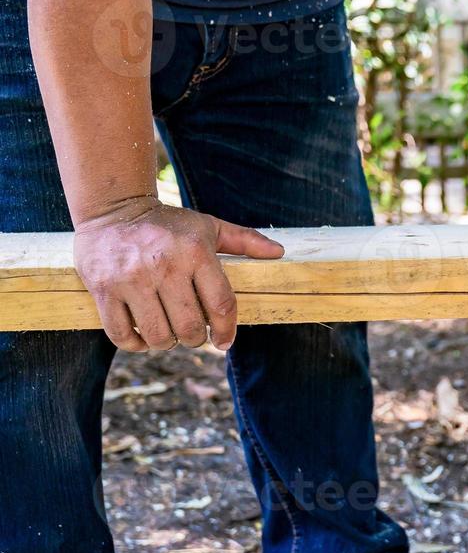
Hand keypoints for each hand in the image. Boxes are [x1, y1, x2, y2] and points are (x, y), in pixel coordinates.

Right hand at [73, 197, 284, 352]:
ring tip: (167, 335)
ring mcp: (131, 278)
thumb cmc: (168, 225)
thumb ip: (245, 240)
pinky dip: (135, 344)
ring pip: (157, 334)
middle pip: (189, 327)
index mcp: (196, 252)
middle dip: (194, 339)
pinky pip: (121, 333)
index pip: (221, 304)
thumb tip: (279, 252)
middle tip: (191, 335)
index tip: (224, 342)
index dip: (225, 330)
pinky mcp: (103, 288)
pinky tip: (142, 338)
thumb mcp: (208, 226)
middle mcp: (164, 266)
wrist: (113, 208)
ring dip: (166, 343)